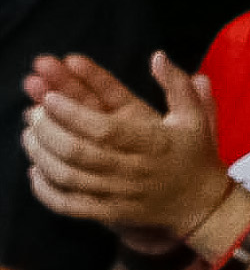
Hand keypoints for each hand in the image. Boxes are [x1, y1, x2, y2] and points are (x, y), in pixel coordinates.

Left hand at [22, 51, 239, 251]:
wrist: (201, 204)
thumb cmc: (194, 154)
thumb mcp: (195, 116)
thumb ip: (177, 85)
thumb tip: (157, 56)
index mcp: (154, 144)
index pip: (106, 129)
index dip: (73, 114)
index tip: (50, 98)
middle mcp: (135, 170)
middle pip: (80, 153)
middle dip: (49, 131)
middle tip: (34, 112)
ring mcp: (120, 194)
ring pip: (70, 177)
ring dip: (42, 155)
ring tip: (28, 135)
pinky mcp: (109, 213)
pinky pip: (70, 205)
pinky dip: (46, 191)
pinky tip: (35, 171)